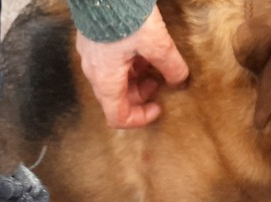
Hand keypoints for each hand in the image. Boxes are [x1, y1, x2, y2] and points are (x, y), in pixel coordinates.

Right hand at [75, 6, 189, 127]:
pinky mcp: (92, 40)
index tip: (158, 107)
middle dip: (140, 95)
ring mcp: (90, 55)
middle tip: (159, 82)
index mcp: (106, 79)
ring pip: (112, 80)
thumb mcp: (156, 43)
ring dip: (134, 79)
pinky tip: (141, 48)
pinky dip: (126, 64)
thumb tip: (180, 80)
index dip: (140, 118)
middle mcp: (94, 71)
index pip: (118, 116)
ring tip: (153, 64)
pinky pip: (108, 63)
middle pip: (116, 99)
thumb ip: (171, 66)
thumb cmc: (125, 15)